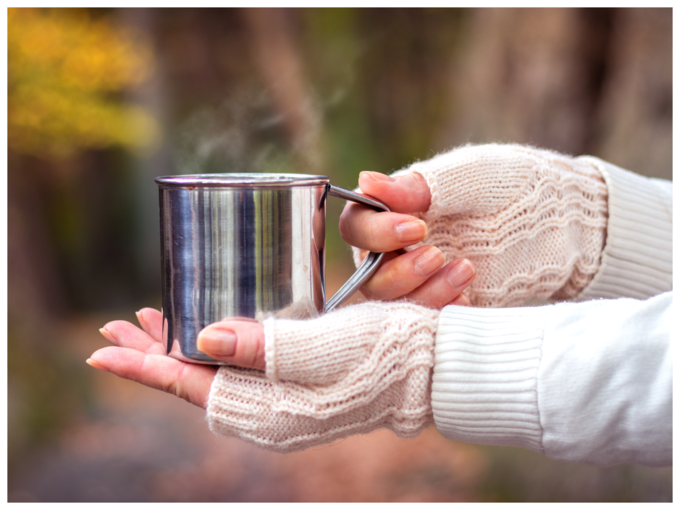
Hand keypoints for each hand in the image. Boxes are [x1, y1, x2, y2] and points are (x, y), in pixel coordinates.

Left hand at [89, 301, 440, 451]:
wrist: (432, 367)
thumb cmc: (383, 356)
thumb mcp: (324, 347)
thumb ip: (263, 346)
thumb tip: (203, 337)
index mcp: (269, 411)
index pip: (192, 387)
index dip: (146, 366)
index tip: (105, 348)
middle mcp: (270, 411)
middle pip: (196, 380)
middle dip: (154, 354)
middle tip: (120, 326)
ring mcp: (284, 396)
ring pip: (217, 371)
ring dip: (183, 345)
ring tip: (152, 323)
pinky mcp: (299, 379)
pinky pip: (242, 364)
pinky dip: (218, 341)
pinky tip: (212, 323)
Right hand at [341, 144, 608, 306]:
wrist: (564, 221)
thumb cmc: (513, 185)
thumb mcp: (467, 177)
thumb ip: (416, 186)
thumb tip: (364, 181)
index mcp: (396, 213)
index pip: (357, 228)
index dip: (376, 233)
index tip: (417, 226)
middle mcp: (399, 251)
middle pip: (368, 275)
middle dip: (400, 271)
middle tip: (439, 255)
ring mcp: (422, 283)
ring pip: (393, 305)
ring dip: (422, 293)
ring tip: (466, 270)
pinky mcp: (446, 307)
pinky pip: (425, 322)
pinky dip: (441, 313)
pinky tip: (469, 298)